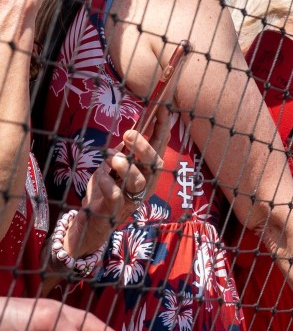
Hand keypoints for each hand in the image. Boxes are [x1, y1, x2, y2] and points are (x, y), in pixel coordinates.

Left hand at [62, 127, 162, 260]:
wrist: (92, 223)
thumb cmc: (106, 191)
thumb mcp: (115, 167)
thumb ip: (125, 153)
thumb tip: (132, 130)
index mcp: (148, 171)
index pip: (160, 146)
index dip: (162, 127)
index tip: (161, 107)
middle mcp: (146, 184)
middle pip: (155, 164)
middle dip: (144, 147)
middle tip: (129, 133)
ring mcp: (133, 198)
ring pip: (138, 180)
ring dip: (124, 166)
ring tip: (111, 158)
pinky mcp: (116, 210)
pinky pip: (115, 195)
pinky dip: (106, 183)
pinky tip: (100, 178)